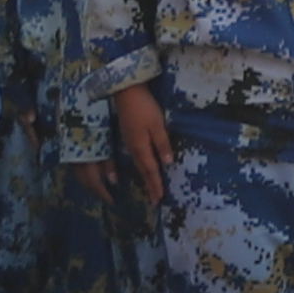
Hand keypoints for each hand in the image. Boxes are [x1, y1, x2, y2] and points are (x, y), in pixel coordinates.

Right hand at [109, 82, 171, 208]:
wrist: (125, 91)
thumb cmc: (144, 107)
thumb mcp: (157, 125)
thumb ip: (162, 144)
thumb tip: (168, 164)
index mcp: (141, 147)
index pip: (151, 170)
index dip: (155, 185)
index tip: (159, 199)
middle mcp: (133, 147)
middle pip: (143, 170)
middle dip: (150, 185)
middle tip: (154, 201)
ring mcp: (129, 141)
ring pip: (138, 164)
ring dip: (145, 177)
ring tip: (150, 188)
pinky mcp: (128, 135)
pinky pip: (135, 156)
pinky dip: (140, 166)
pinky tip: (142, 166)